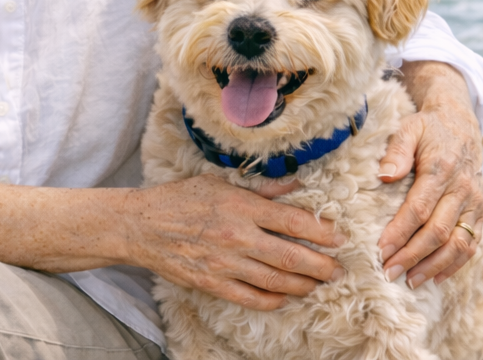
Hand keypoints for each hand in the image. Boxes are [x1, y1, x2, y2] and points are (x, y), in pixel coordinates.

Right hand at [123, 174, 345, 310]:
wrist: (143, 225)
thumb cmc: (180, 198)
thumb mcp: (219, 182)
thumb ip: (261, 188)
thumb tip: (295, 184)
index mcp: (240, 206)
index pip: (292, 221)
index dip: (320, 231)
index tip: (339, 237)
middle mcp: (237, 236)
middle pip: (291, 256)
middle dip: (321, 265)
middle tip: (339, 270)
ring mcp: (226, 263)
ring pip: (277, 281)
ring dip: (303, 285)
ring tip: (318, 283)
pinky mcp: (214, 284)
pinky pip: (252, 298)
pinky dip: (274, 300)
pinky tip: (286, 296)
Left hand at [378, 61, 482, 288]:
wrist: (460, 124)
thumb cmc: (428, 128)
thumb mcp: (409, 128)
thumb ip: (396, 150)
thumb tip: (383, 175)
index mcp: (441, 169)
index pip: (419, 209)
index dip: (400, 232)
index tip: (381, 250)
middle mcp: (462, 189)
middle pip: (438, 232)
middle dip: (413, 256)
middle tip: (390, 272)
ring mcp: (475, 202)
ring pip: (459, 244)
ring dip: (435, 266)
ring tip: (411, 281)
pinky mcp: (482, 211)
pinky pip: (473, 243)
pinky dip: (456, 264)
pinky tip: (436, 276)